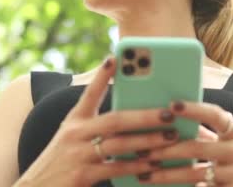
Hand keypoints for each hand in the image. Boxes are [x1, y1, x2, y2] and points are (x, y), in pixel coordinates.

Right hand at [15, 57, 180, 186]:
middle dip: (144, 115)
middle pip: (115, 119)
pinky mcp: (81, 176)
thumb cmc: (61, 162)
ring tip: (171, 137)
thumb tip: (129, 116)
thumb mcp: (71, 137)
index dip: (102, 76)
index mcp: (74, 121)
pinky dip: (136, 166)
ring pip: (120, 144)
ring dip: (148, 140)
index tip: (115, 58)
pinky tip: (153, 164)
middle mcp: (75, 134)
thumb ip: (94, 126)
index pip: (89, 93)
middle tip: (169, 113)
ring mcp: (78, 155)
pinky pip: (116, 169)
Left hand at [139, 101, 232, 186]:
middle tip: (141, 151)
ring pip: (194, 173)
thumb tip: (170, 118)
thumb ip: (206, 134)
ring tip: (145, 173)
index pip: (215, 115)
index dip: (194, 109)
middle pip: (196, 148)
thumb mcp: (228, 145)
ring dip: (166, 174)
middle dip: (165, 150)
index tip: (172, 105)